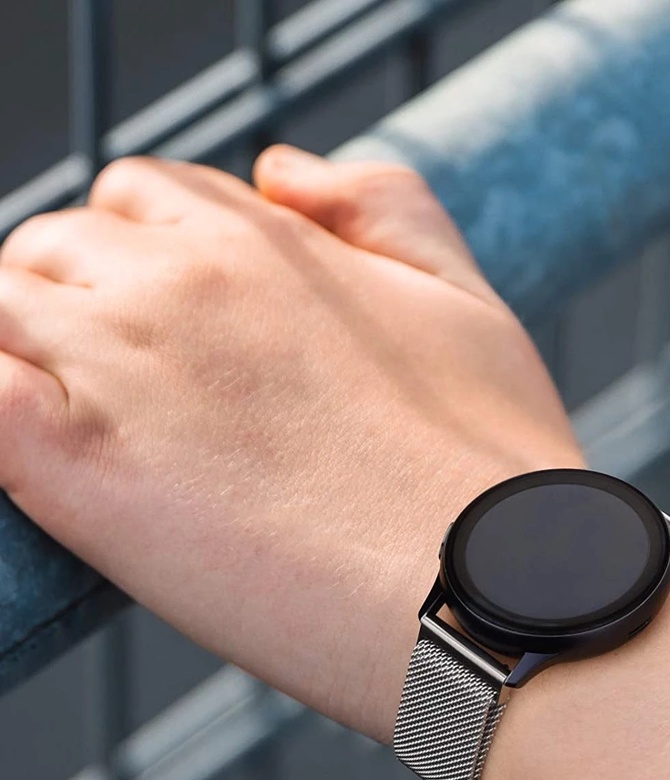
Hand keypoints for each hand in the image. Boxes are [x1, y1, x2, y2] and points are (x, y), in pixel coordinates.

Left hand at [0, 149, 582, 741]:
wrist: (487, 588)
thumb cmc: (490, 464)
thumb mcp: (467, 300)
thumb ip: (383, 208)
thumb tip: (281, 168)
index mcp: (265, 241)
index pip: (141, 199)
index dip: (148, 258)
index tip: (176, 329)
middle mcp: (180, 282)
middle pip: (56, 248)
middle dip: (80, 302)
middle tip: (138, 396)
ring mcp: (120, 368)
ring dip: (28, 356)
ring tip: (98, 434)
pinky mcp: (75, 467)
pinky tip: (43, 449)